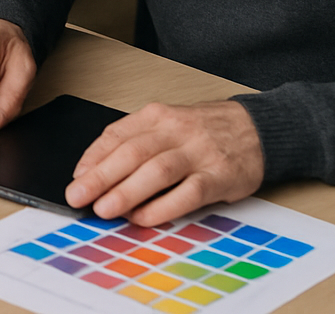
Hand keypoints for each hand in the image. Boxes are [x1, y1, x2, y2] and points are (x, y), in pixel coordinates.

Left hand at [66, 100, 264, 223]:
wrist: (259, 129)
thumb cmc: (204, 131)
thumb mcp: (167, 125)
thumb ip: (134, 143)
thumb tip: (94, 172)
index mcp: (157, 116)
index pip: (116, 135)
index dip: (92, 158)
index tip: (75, 178)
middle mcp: (175, 131)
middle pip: (132, 152)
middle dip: (101, 176)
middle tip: (77, 196)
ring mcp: (198, 153)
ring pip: (156, 170)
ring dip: (127, 191)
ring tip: (104, 209)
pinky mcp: (220, 176)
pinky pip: (188, 193)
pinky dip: (163, 207)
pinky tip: (143, 217)